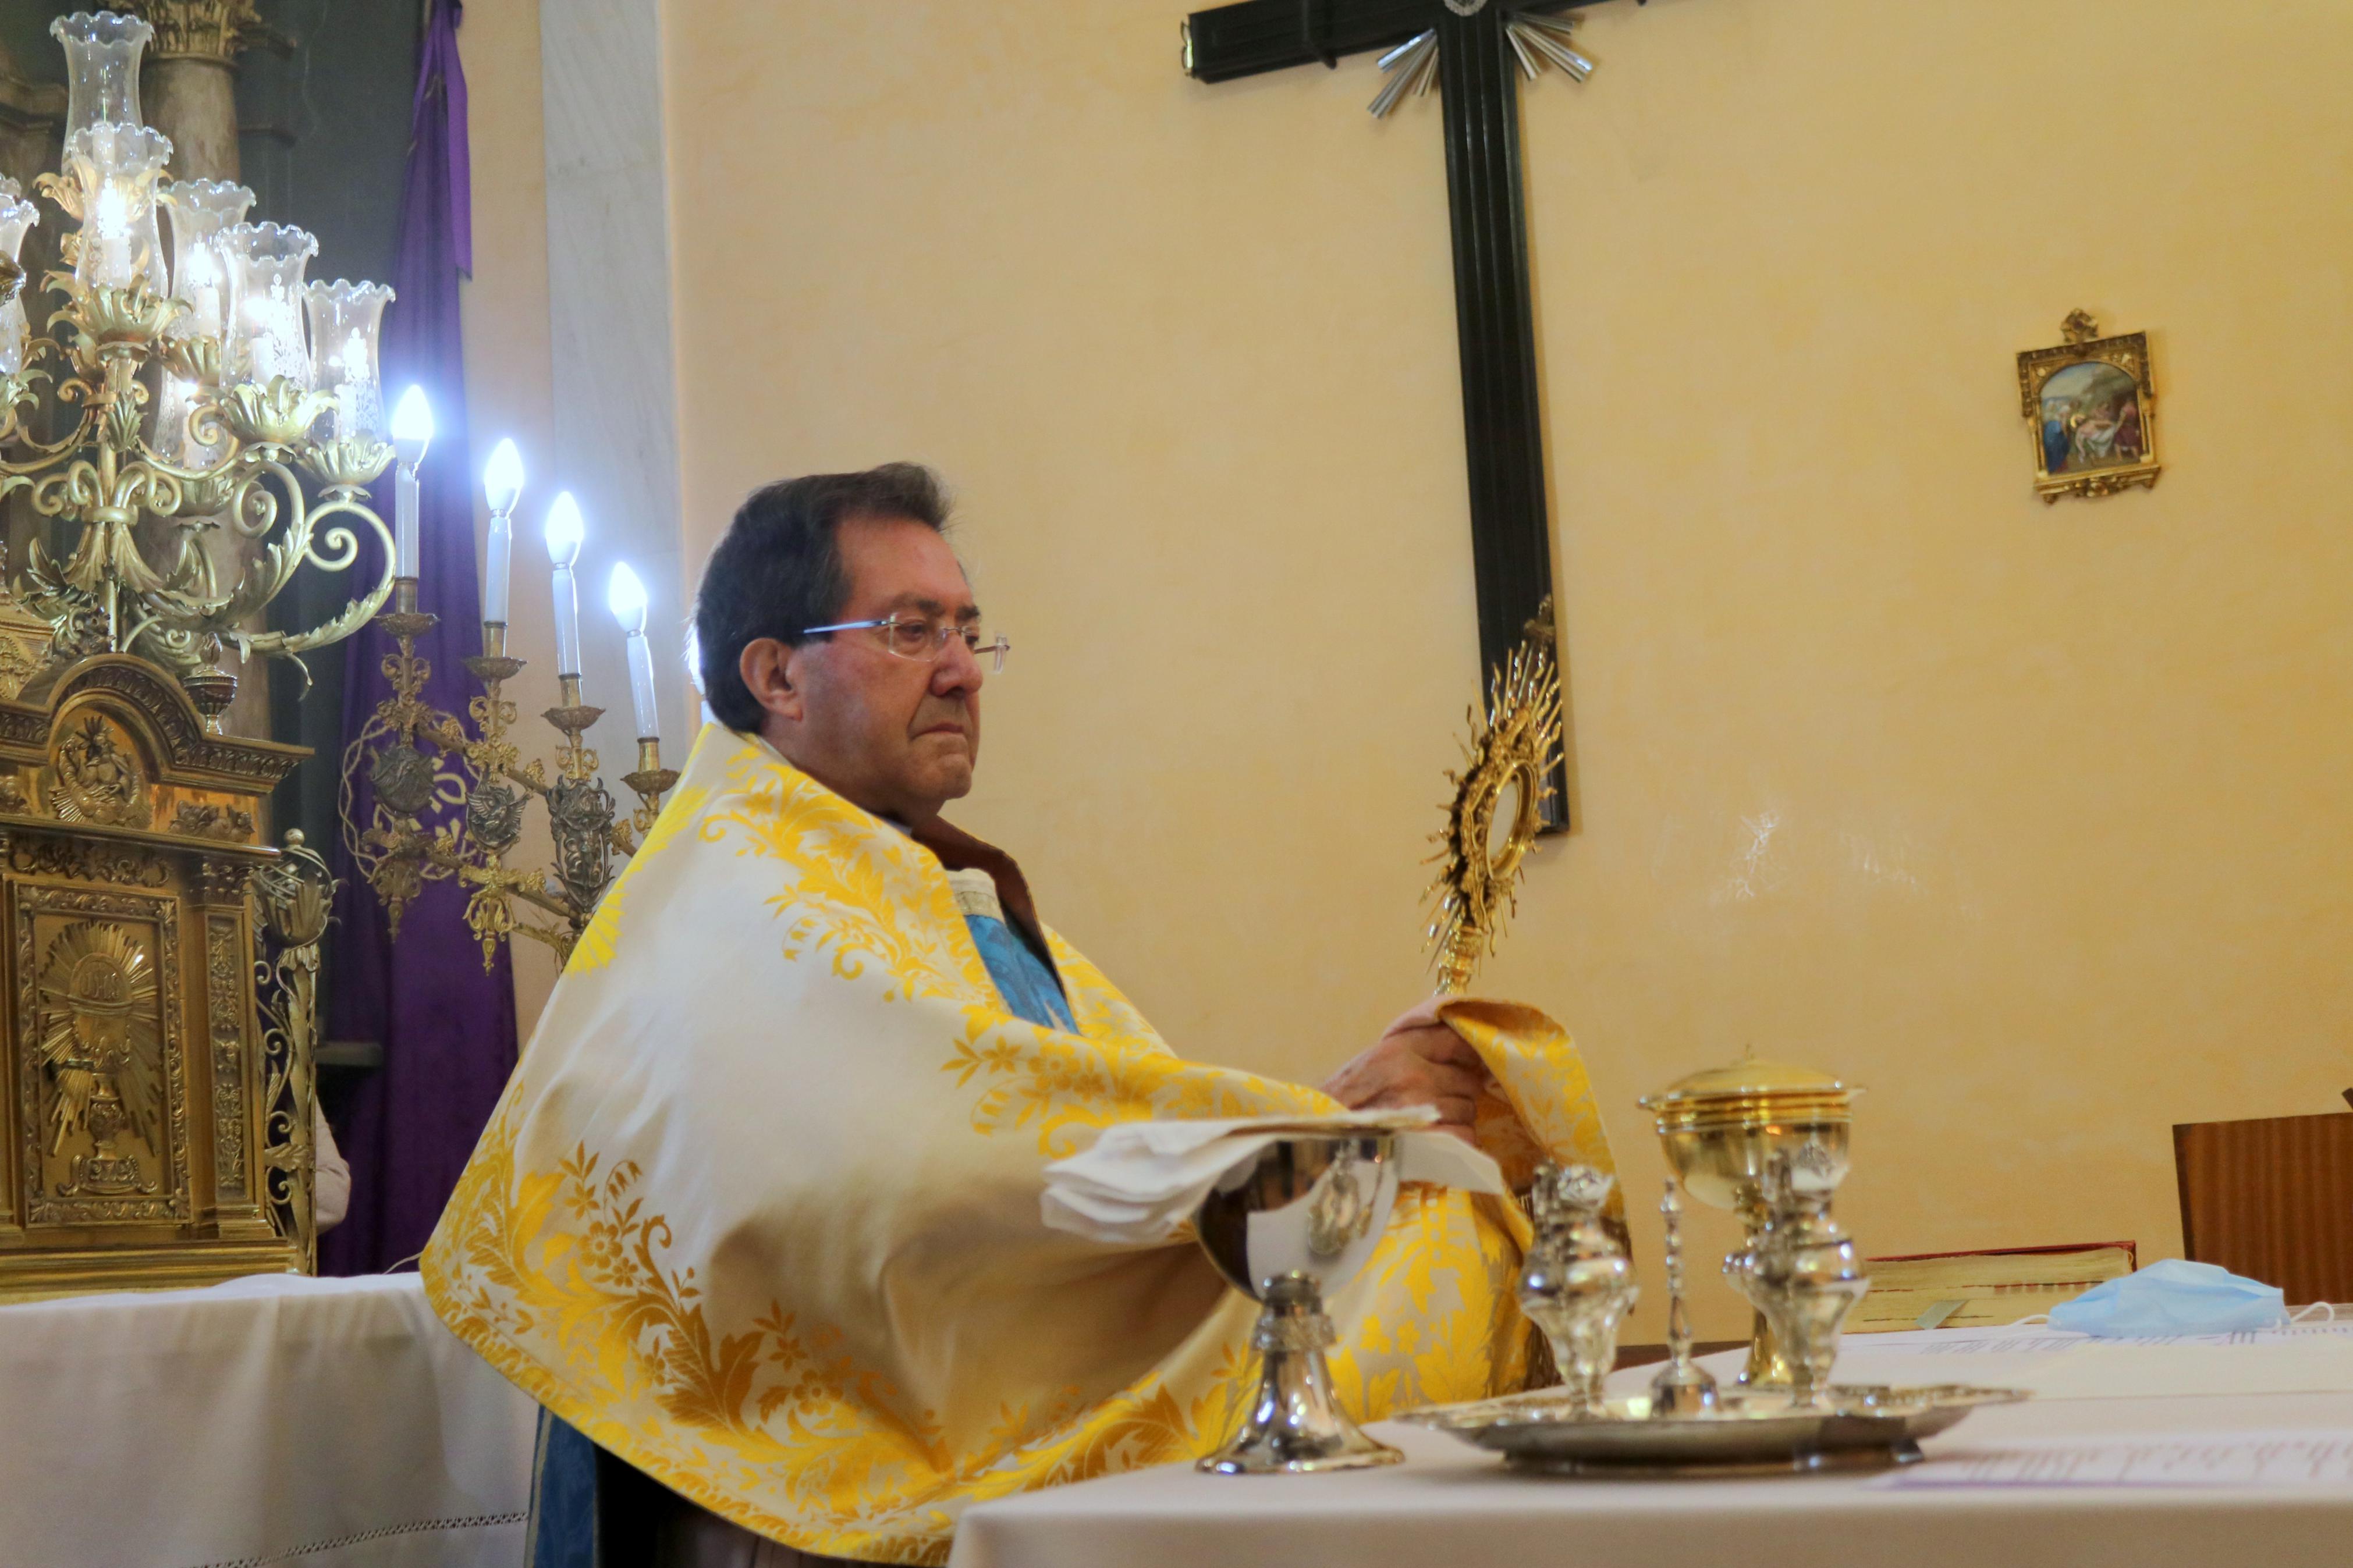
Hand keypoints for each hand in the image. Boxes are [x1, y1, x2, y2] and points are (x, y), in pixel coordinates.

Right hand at [1320, 997, 1493, 1144]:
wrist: (1321, 1140)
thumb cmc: (1343, 1102)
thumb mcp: (1372, 1062)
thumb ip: (1411, 1050)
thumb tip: (1460, 1049)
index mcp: (1398, 1050)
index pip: (1455, 1040)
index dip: (1466, 1054)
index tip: (1466, 1062)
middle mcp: (1414, 1076)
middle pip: (1467, 1080)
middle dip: (1457, 1091)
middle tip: (1437, 1099)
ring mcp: (1423, 1110)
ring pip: (1468, 1110)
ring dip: (1456, 1118)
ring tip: (1430, 1122)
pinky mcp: (1430, 1142)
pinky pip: (1466, 1136)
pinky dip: (1457, 1141)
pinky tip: (1436, 1140)